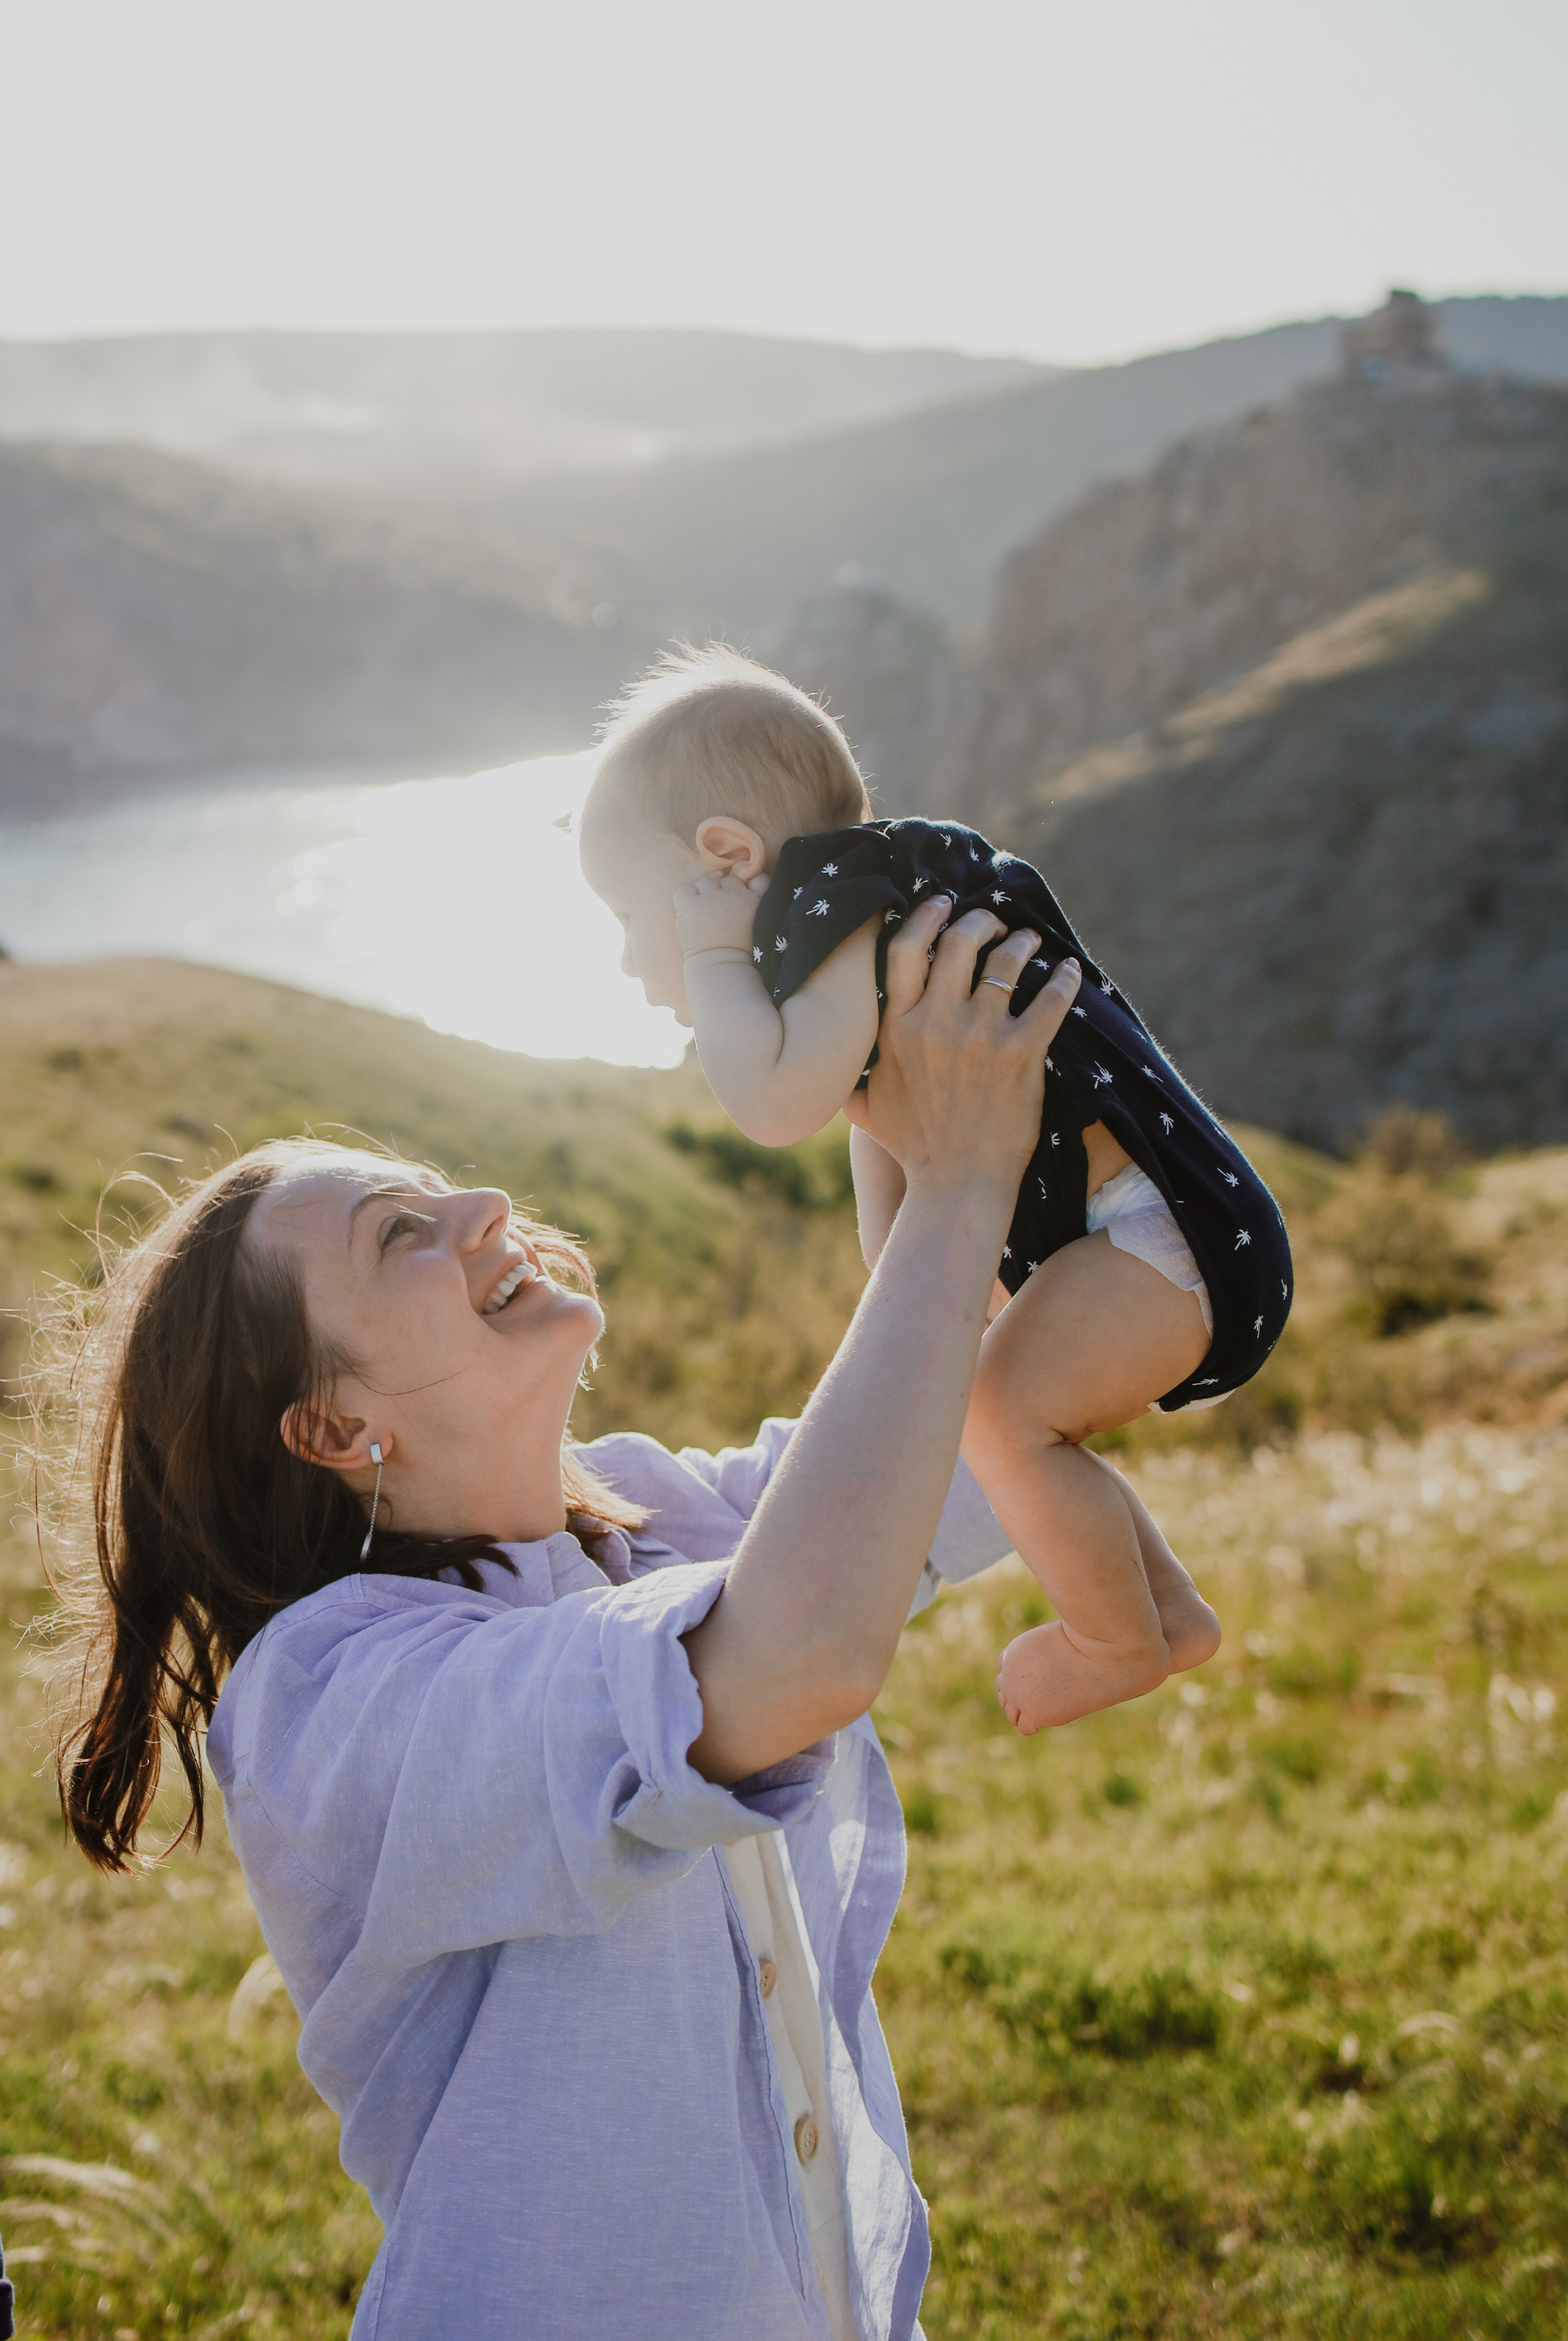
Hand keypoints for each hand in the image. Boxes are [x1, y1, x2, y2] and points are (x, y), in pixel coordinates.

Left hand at [674, 870, 768, 960]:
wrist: (721, 968)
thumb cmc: (741, 950)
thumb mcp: (760, 923)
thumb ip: (756, 899)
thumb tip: (746, 881)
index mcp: (754, 900)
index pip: (757, 877)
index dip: (747, 886)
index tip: (740, 899)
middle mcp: (734, 894)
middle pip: (727, 880)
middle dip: (724, 892)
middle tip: (720, 913)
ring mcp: (711, 898)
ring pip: (706, 882)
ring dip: (705, 894)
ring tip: (704, 914)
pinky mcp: (690, 904)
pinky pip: (685, 890)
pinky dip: (686, 898)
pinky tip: (690, 912)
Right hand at [843, 895, 1079, 1197]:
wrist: (958, 1187)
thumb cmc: (914, 1150)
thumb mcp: (866, 1108)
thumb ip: (847, 1076)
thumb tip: (820, 1064)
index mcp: (896, 1028)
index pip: (905, 949)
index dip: (925, 917)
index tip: (942, 904)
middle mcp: (935, 1024)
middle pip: (958, 943)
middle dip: (978, 921)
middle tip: (992, 921)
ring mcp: (980, 1037)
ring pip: (1005, 963)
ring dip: (1021, 944)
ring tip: (1030, 941)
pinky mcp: (1021, 1055)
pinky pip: (1049, 1000)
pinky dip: (1063, 980)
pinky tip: (1069, 972)